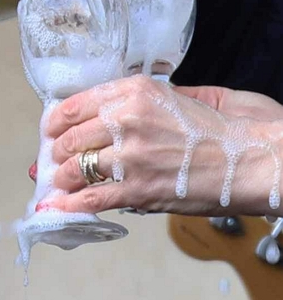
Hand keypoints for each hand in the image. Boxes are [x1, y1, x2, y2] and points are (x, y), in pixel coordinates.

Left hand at [35, 77, 282, 216]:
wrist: (248, 158)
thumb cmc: (220, 127)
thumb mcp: (180, 94)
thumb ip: (144, 100)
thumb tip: (116, 111)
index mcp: (134, 92)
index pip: (77, 104)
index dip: (57, 120)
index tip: (50, 129)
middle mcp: (125, 119)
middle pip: (71, 137)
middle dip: (57, 152)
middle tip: (54, 160)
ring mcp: (129, 156)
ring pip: (75, 168)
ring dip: (62, 179)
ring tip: (59, 183)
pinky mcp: (137, 190)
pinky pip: (91, 198)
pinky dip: (69, 205)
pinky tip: (58, 207)